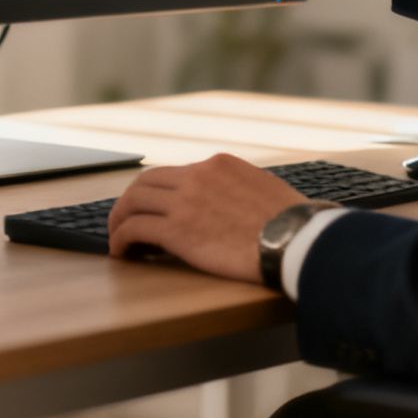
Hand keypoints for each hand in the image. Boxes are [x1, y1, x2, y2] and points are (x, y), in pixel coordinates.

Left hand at [107, 154, 306, 283]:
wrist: (297, 239)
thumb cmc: (294, 222)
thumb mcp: (266, 188)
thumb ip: (243, 188)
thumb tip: (245, 200)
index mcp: (219, 164)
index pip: (175, 173)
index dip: (159, 192)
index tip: (155, 208)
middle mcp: (197, 176)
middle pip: (145, 182)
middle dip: (130, 202)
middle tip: (125, 221)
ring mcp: (185, 201)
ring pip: (133, 202)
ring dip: (119, 220)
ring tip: (119, 240)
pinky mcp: (177, 230)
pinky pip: (135, 229)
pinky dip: (121, 240)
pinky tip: (123, 253)